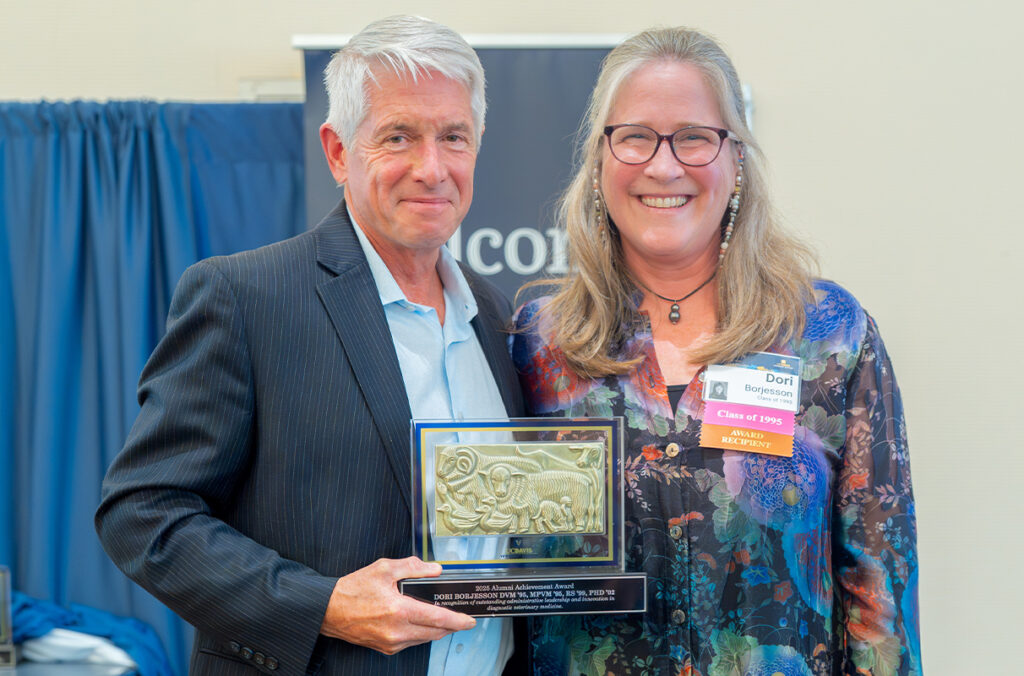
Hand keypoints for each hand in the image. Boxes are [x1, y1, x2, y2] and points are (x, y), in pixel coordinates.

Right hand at [319, 556, 475, 654]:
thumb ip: (413, 567)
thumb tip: (435, 569)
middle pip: (435, 632)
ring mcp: (391, 643)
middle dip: (451, 625)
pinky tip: (419, 622)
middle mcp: (396, 631)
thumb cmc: (353, 589)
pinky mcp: (385, 649)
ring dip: (436, 630)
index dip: (457, 620)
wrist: (329, 610)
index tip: (469, 620)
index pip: (437, 618)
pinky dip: (420, 633)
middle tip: (459, 617)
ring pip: (424, 639)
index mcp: (398, 610)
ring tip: (441, 617)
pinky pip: (411, 642)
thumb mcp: (384, 568)